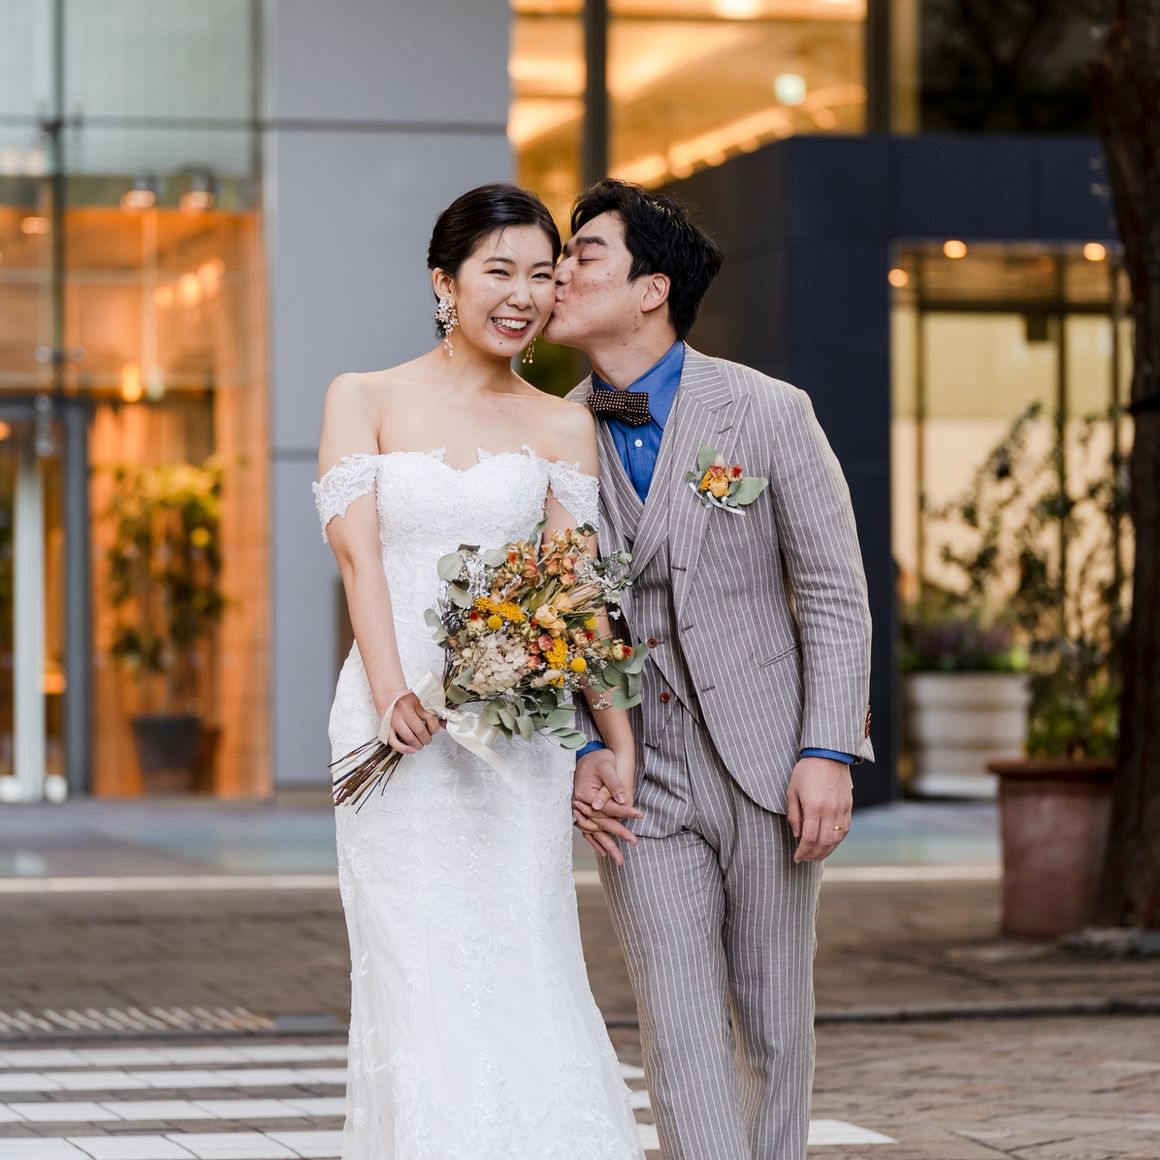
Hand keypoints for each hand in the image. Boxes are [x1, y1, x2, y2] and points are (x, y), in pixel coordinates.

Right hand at [384, 690, 442, 754]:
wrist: (387, 693)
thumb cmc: (404, 697)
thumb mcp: (419, 698)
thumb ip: (429, 709)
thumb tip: (441, 723)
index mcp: (414, 702)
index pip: (431, 719)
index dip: (435, 728)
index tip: (434, 730)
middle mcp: (403, 710)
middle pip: (420, 730)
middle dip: (427, 739)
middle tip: (427, 739)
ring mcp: (394, 720)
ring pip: (410, 738)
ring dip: (418, 745)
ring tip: (419, 744)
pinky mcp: (386, 727)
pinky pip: (394, 742)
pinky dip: (404, 749)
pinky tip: (411, 750)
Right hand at [572, 748, 641, 864]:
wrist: (586, 755)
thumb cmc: (598, 759)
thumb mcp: (607, 767)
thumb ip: (613, 785)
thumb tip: (623, 800)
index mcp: (586, 795)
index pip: (608, 808)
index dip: (625, 812)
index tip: (640, 814)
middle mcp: (580, 805)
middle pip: (601, 824)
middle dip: (618, 835)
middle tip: (634, 843)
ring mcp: (578, 810)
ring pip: (593, 832)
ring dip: (606, 846)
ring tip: (619, 860)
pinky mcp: (580, 811)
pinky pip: (587, 830)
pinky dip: (595, 841)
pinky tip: (603, 851)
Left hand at [786, 756, 851, 862]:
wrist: (828, 755)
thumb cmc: (806, 771)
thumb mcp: (792, 791)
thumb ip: (794, 815)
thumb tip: (797, 835)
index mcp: (813, 807)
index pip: (809, 839)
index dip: (802, 852)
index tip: (796, 858)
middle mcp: (829, 811)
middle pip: (823, 843)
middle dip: (813, 855)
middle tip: (805, 859)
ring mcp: (841, 809)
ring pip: (836, 839)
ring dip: (826, 852)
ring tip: (816, 857)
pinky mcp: (848, 807)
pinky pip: (845, 830)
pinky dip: (837, 841)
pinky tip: (829, 845)